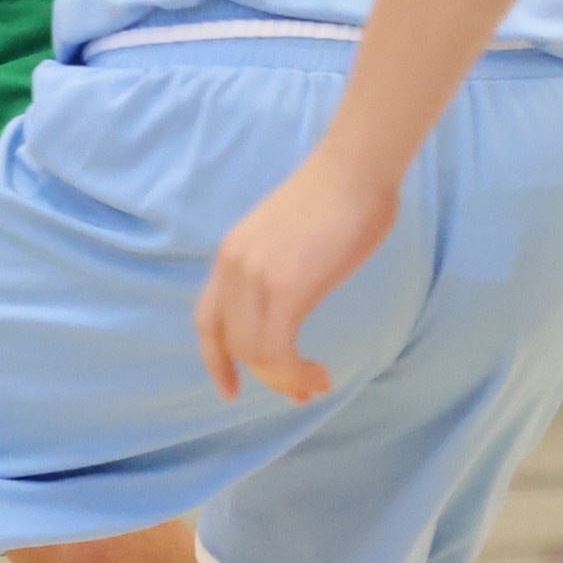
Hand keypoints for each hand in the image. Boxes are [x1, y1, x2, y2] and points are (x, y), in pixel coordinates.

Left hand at [194, 150, 399, 402]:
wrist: (355, 170)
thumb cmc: (340, 197)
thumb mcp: (291, 240)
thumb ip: (280, 271)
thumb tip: (294, 302)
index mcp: (232, 255)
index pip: (207, 320)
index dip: (216, 360)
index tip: (231, 389)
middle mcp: (233, 268)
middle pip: (233, 344)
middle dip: (266, 377)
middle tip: (299, 391)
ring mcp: (255, 278)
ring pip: (255, 354)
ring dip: (286, 380)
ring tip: (315, 384)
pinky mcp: (285, 288)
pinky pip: (277, 351)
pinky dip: (295, 373)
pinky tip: (319, 375)